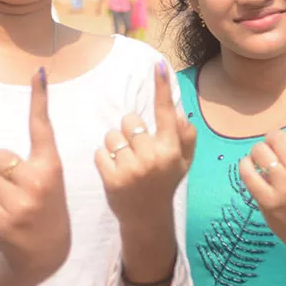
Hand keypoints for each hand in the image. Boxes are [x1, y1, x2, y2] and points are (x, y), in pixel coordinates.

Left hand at [0, 69, 70, 285]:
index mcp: (52, 167)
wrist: (45, 256)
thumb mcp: (35, 185)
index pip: (42, 128)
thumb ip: (10, 167)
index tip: (38, 73)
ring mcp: (23, 203)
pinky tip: (4, 221)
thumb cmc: (39, 210)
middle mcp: (40, 181)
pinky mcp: (6, 221)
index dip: (39, 99)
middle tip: (17, 192)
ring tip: (13, 208)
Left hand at [95, 61, 196, 226]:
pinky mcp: (111, 178)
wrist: (147, 219)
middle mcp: (152, 157)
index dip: (161, 88)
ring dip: (114, 145)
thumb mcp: (182, 163)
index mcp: (170, 150)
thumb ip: (185, 137)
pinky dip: (103, 159)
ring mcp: (131, 169)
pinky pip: (100, 152)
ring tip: (124, 162)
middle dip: (130, 132)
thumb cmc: (164, 185)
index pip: (165, 113)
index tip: (159, 65)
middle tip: (136, 151)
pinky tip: (114, 172)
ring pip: (112, 136)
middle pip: (130, 121)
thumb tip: (180, 113)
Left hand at [238, 75, 285, 269]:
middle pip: (274, 137)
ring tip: (266, 168)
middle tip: (276, 159)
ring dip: (257, 155)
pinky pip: (246, 170)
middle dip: (271, 144)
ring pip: (258, 151)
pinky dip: (246, 168)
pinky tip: (253, 175)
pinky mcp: (268, 200)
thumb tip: (276, 134)